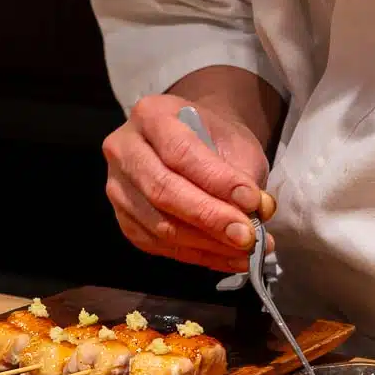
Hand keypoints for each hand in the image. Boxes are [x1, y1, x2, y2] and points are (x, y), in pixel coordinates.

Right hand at [103, 93, 275, 273]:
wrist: (195, 143)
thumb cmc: (214, 139)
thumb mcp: (234, 142)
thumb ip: (243, 174)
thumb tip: (256, 214)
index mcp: (150, 115)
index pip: (180, 152)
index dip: (217, 180)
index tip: (253, 200)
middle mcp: (124, 149)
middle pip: (163, 191)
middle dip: (210, 217)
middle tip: (247, 235)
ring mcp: (118, 188)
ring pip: (159, 225)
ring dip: (208, 244)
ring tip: (247, 251)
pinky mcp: (124, 220)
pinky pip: (160, 246)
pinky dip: (199, 256)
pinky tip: (229, 259)